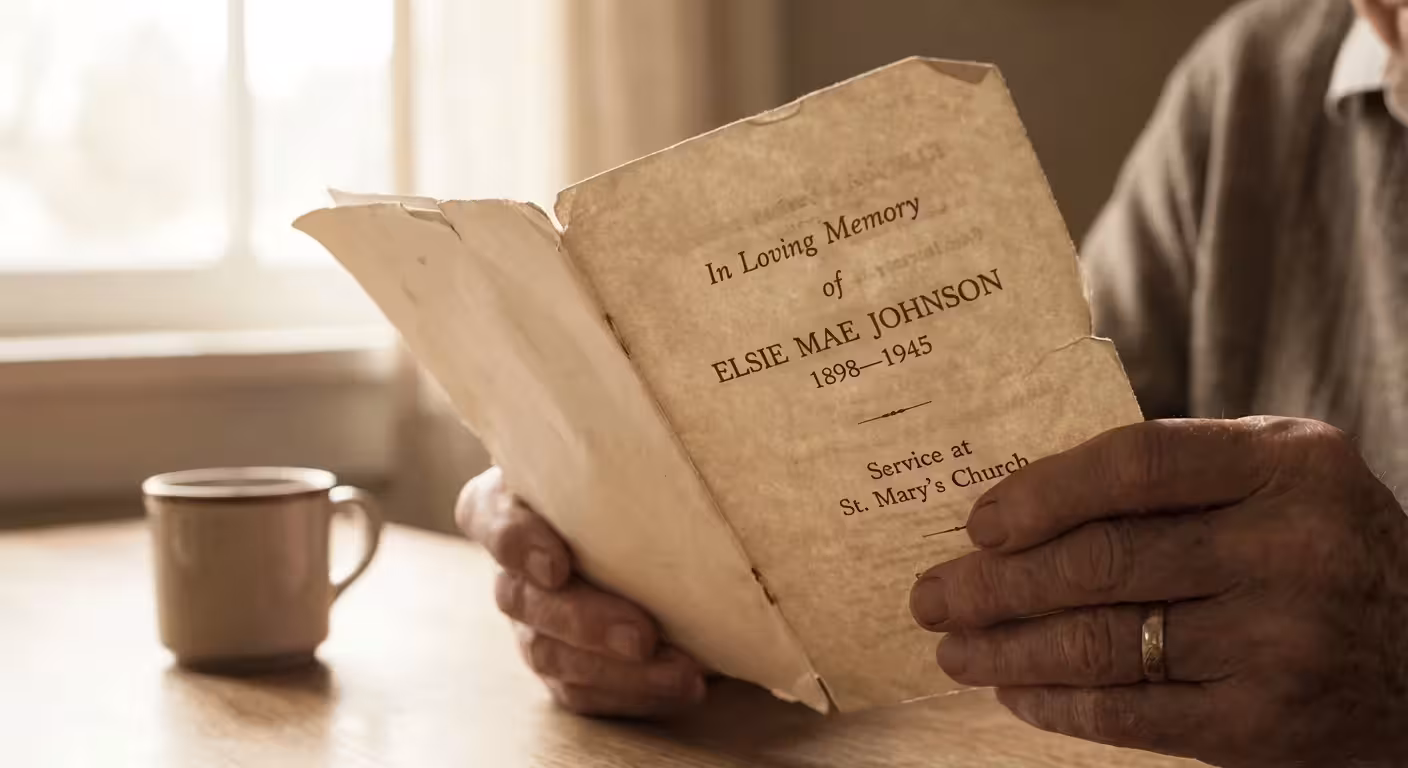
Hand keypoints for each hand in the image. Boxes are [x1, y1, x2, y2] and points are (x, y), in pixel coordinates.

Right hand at [456, 467, 706, 717]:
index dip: (515, 542)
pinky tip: (679, 688)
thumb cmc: (646, 479)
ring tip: (683, 674)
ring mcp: (532, 622)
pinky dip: (631, 696)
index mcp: (515, 499)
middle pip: (523, 599)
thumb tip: (699, 434)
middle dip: (585, 622)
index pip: (487, 515)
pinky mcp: (564, 667)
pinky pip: (581, 693)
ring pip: (551, 655)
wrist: (671, 530)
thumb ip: (639, 448)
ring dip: (616, 672)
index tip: (557, 564)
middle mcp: (515, 566)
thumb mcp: (637, 454)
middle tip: (643, 635)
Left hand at [910, 417, 1407, 766]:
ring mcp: (1280, 641)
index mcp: (1287, 464)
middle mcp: (1289, 548)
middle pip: (1102, 560)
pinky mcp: (1266, 724)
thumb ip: (1179, 476)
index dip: (1042, 492)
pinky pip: (1129, 714)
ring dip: (1007, 648)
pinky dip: (1056, 703)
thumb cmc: (1325, 551)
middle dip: (995, 583)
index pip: (1136, 465)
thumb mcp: (1280, 480)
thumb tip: (1022, 500)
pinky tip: (1014, 689)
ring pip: (1103, 642)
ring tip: (953, 647)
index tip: (978, 523)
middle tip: (931, 596)